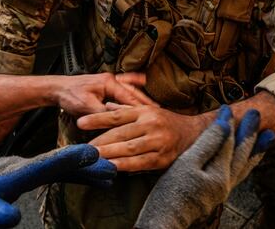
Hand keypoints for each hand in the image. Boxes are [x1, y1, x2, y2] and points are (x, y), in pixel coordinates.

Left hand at [0, 145, 115, 227]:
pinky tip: (94, 178)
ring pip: (66, 168)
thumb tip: (8, 219)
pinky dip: (79, 173)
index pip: (46, 165)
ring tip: (112, 172)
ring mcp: (32, 169)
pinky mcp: (33, 173)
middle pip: (63, 164)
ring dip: (88, 170)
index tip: (91, 154)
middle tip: (112, 165)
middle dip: (88, 165)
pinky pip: (62, 173)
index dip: (68, 159)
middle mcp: (28, 167)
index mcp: (15, 172)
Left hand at [56, 72, 156, 115]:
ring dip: (143, 99)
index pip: (130, 97)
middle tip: (160, 111)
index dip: (142, 107)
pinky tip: (144, 93)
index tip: (153, 114)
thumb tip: (116, 123)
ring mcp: (110, 84)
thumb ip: (102, 113)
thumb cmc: (69, 95)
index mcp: (109, 82)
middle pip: (134, 93)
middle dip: (147, 103)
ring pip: (132, 92)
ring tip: (156, 106)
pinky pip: (126, 91)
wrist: (57, 89)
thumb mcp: (86, 106)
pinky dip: (136, 92)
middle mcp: (112, 81)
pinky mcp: (107, 89)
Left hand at [78, 105, 210, 170]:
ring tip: (92, 159)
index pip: (117, 115)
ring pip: (128, 148)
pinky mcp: (162, 158)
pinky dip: (124, 166)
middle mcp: (151, 124)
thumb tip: (105, 106)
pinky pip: (140, 163)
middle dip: (99, 141)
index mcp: (145, 111)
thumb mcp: (148, 110)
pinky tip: (112, 168)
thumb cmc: (168, 121)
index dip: (97, 119)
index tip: (80, 123)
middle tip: (81, 149)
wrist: (195, 133)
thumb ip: (126, 110)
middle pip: (120, 133)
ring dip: (108, 154)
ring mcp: (157, 141)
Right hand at [135, 106, 274, 228]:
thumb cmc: (170, 194)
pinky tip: (246, 159)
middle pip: (242, 153)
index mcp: (220, 173)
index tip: (227, 108)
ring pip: (244, 166)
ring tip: (267, 138)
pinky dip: (246, 163)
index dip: (228, 123)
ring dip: (255, 149)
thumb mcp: (186, 164)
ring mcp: (222, 190)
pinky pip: (239, 174)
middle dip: (250, 133)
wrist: (163, 223)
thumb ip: (208, 144)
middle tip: (257, 114)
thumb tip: (224, 125)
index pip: (228, 142)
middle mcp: (226, 183)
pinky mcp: (215, 194)